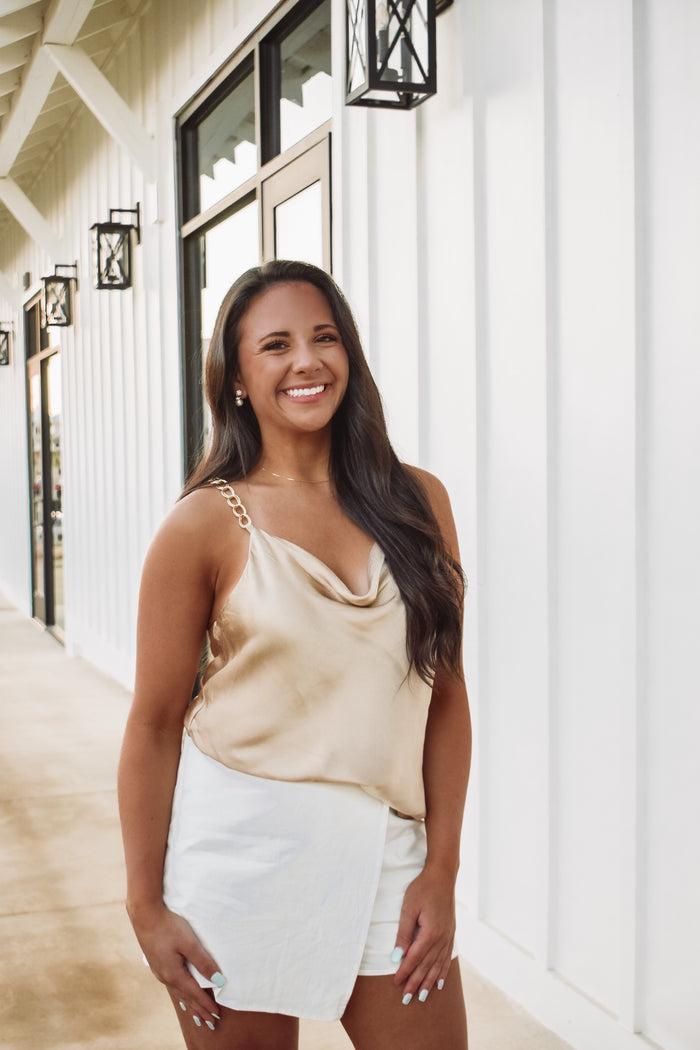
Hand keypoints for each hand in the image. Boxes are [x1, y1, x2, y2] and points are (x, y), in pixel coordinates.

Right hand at [129, 902, 224, 1029]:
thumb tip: (218, 981)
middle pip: (186, 997)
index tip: (217, 1016)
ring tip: (197, 1015)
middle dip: (199, 1010)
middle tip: (210, 1023)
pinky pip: (172, 985)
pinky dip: (181, 993)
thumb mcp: (189, 943)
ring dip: (190, 1004)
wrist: (145, 913)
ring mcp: (159, 970)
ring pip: (178, 992)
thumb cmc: (169, 925)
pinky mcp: (157, 962)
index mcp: (174, 974)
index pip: (195, 994)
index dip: (207, 1005)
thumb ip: (204, 962)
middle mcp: (166, 976)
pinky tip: (180, 993)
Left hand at [391, 866, 455, 1003]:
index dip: (405, 972)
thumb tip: (397, 957)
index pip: (415, 958)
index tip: (396, 983)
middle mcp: (442, 938)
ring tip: (422, 997)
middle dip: (416, 983)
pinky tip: (439, 982)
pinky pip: (447, 958)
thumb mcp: (408, 908)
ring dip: (429, 982)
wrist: (443, 876)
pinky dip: (442, 972)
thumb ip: (403, 933)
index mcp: (431, 932)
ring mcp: (448, 937)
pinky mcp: (450, 933)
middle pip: (427, 966)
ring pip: (438, 965)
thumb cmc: (422, 888)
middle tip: (407, 999)